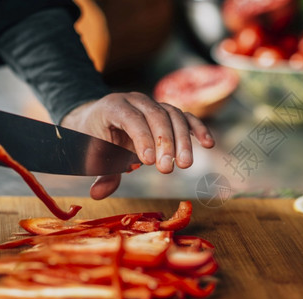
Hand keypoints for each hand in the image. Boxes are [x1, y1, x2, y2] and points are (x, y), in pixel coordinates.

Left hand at [60, 92, 214, 199]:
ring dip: (182, 140)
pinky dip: (198, 129)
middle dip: (164, 143)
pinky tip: (208, 144)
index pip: (132, 118)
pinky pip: (186, 117)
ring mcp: (154, 104)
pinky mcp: (168, 112)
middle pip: (156, 116)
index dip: (142, 137)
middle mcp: (136, 100)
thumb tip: (97, 194)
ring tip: (184, 164)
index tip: (148, 162)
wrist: (99, 119)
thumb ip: (102, 173)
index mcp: (114, 107)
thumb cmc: (96, 138)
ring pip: (174, 116)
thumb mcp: (94, 155)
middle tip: (167, 169)